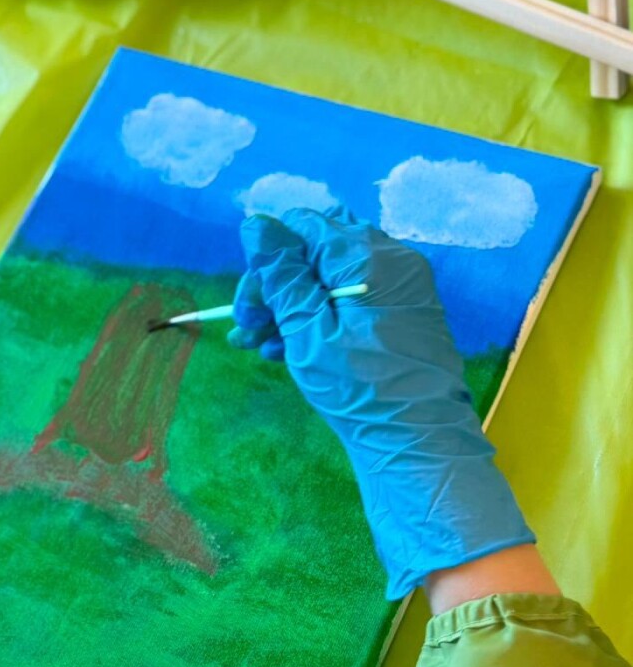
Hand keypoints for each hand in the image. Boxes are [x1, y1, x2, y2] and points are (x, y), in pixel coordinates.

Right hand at [230, 210, 533, 599]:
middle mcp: (390, 260)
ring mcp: (399, 288)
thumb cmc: (361, 388)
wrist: (418, 443)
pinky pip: (349, 301)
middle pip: (315, 250)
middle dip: (275, 285)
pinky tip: (287, 351)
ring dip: (289, 306)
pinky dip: (317, 319)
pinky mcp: (401, 315)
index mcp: (368, 255)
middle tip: (247, 329)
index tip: (248, 304)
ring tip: (259, 347)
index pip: (303, 224)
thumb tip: (256, 222)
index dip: (267, 257)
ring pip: (329, 278)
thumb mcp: (307, 332)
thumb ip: (281, 275)